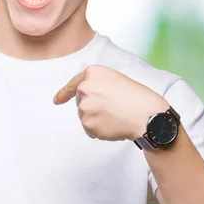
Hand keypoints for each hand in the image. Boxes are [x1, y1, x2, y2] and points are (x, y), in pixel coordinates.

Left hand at [53, 64, 168, 141]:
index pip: (74, 83)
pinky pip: (90, 129)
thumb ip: (98, 84)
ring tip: (116, 115)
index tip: (57, 100)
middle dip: (92, 105)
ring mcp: (84, 108)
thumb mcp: (116, 79)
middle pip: (81, 101)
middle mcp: (84, 88)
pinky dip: (99, 130)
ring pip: (85, 116)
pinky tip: (113, 125)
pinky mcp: (88, 125)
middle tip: (113, 107)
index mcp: (93, 73)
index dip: (64, 93)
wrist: (146, 115)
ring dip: (96, 118)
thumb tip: (84, 98)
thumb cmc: (137, 96)